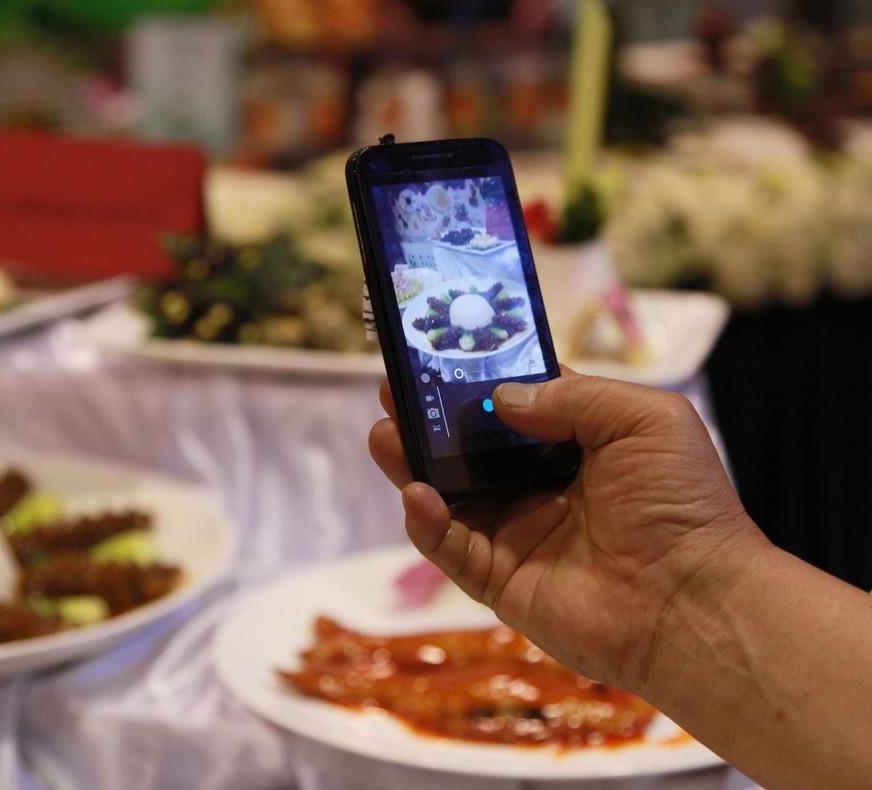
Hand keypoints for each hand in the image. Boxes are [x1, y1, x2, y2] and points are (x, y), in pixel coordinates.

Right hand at [369, 371, 767, 692]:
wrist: (694, 600)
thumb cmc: (683, 504)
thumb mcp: (644, 419)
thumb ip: (572, 396)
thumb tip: (503, 397)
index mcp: (577, 449)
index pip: (513, 408)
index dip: (478, 382)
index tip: (441, 355)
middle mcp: (540, 489)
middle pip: (468, 451)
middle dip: (430, 421)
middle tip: (394, 390)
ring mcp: (517, 535)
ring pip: (448, 496)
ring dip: (412, 465)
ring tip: (384, 432)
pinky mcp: (500, 581)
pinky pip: (450, 549)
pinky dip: (427, 522)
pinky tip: (416, 494)